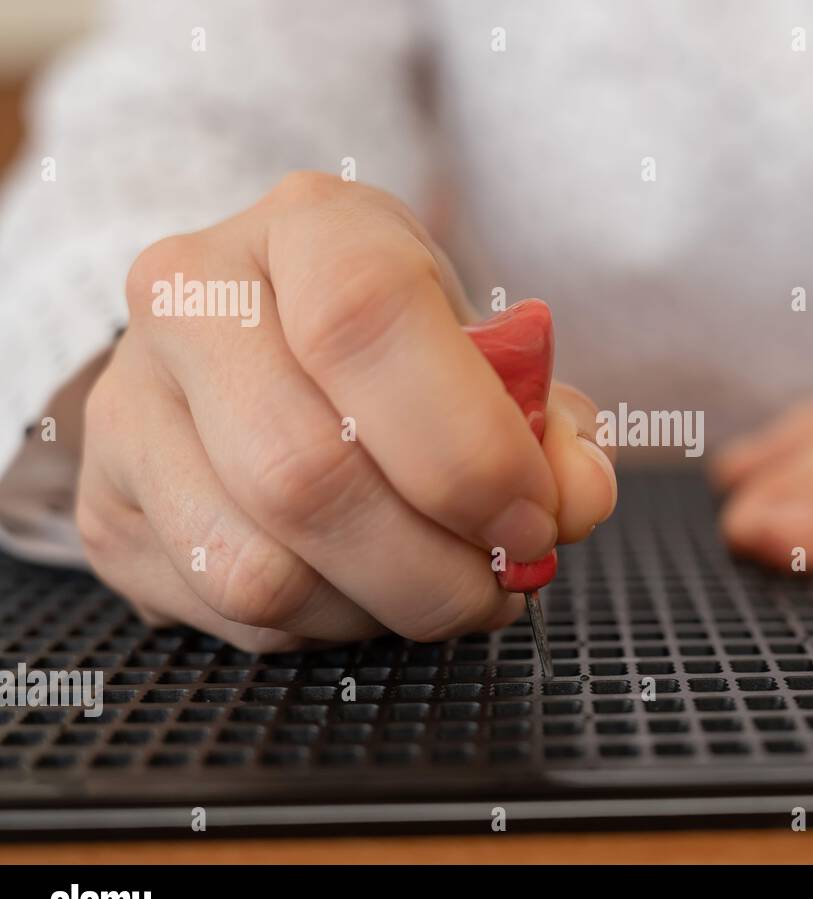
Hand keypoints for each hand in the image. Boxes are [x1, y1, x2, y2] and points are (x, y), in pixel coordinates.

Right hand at [77, 172, 616, 651]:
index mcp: (307, 227)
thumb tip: (577, 498)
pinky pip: (231, 614)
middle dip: (433, 569)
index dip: (465, 448)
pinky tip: (361, 587)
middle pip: (304, 473)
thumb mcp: (484, 352)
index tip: (533, 520)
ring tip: (435, 585)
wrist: (260, 344)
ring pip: (262, 571)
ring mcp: (129, 406)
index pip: (366, 321)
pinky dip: (326, 628)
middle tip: (501, 583)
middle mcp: (191, 298)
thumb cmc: (396, 349)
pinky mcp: (106, 509)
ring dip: (382, 610)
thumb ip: (547, 422)